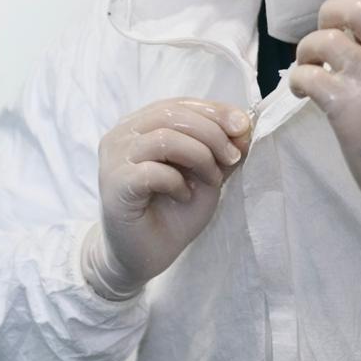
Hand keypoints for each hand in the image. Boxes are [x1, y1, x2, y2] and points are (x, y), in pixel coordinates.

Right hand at [82, 99, 250, 298]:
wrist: (145, 257)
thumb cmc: (173, 211)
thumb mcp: (208, 174)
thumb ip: (222, 149)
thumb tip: (245, 125)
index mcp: (141, 124)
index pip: (180, 103)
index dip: (215, 110)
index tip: (244, 126)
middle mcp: (122, 134)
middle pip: (173, 114)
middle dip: (213, 133)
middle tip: (232, 158)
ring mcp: (114, 158)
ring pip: (165, 138)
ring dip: (200, 157)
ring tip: (212, 180)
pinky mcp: (115, 184)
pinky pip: (153, 171)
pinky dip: (177, 182)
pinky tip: (184, 196)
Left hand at [289, 0, 360, 256]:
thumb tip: (360, 26)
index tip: (352, 16)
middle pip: (355, 6)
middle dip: (330, 13)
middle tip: (327, 35)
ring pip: (324, 40)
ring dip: (308, 49)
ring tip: (312, 66)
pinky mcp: (349, 110)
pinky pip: (309, 75)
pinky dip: (299, 78)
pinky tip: (305, 91)